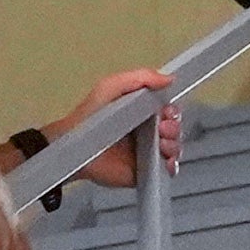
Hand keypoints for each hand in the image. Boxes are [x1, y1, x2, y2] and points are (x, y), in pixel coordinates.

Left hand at [49, 69, 183, 191]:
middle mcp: (148, 132)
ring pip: (174, 148)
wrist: (75, 147)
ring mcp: (147, 153)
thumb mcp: (112, 86)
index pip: (169, 111)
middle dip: (174, 128)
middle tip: (162, 129)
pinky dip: (171, 166)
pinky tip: (165, 161)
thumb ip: (141, 77)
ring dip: (173, 145)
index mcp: (142, 111)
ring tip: (160, 144)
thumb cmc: (90, 116)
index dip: (173, 111)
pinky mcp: (144, 172)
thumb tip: (170, 79)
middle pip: (175, 129)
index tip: (166, 113)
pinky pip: (167, 170)